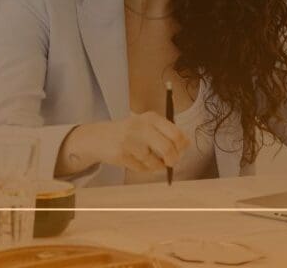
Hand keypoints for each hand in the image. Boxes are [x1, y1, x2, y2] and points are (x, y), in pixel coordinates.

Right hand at [60, 112, 189, 174]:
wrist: (100, 137)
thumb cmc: (131, 132)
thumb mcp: (148, 125)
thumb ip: (166, 132)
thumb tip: (186, 145)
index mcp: (152, 117)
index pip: (176, 133)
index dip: (182, 146)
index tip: (180, 151)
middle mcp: (141, 127)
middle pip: (167, 148)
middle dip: (172, 160)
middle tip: (171, 163)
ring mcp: (130, 140)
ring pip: (154, 162)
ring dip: (156, 166)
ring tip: (151, 161)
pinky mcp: (121, 154)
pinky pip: (141, 168)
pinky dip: (144, 169)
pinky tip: (139, 162)